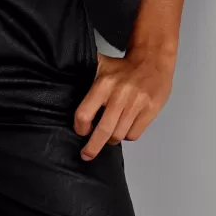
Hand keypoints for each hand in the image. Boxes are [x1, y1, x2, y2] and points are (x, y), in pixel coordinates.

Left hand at [73, 45, 175, 159]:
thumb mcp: (101, 65)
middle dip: (92, 147)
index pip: (85, 113)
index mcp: (103, 84)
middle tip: (86, 155)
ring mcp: (136, 104)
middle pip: (103, 131)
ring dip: (112, 139)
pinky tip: (125, 127)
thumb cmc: (123, 67)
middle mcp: (119, 95)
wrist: (152, 60)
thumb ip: (85, 74)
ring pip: (119, 135)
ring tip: (109, 135)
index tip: (81, 131)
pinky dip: (127, 135)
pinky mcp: (149, 110)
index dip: (81, 127)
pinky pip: (134, 134)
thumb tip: (63, 77)